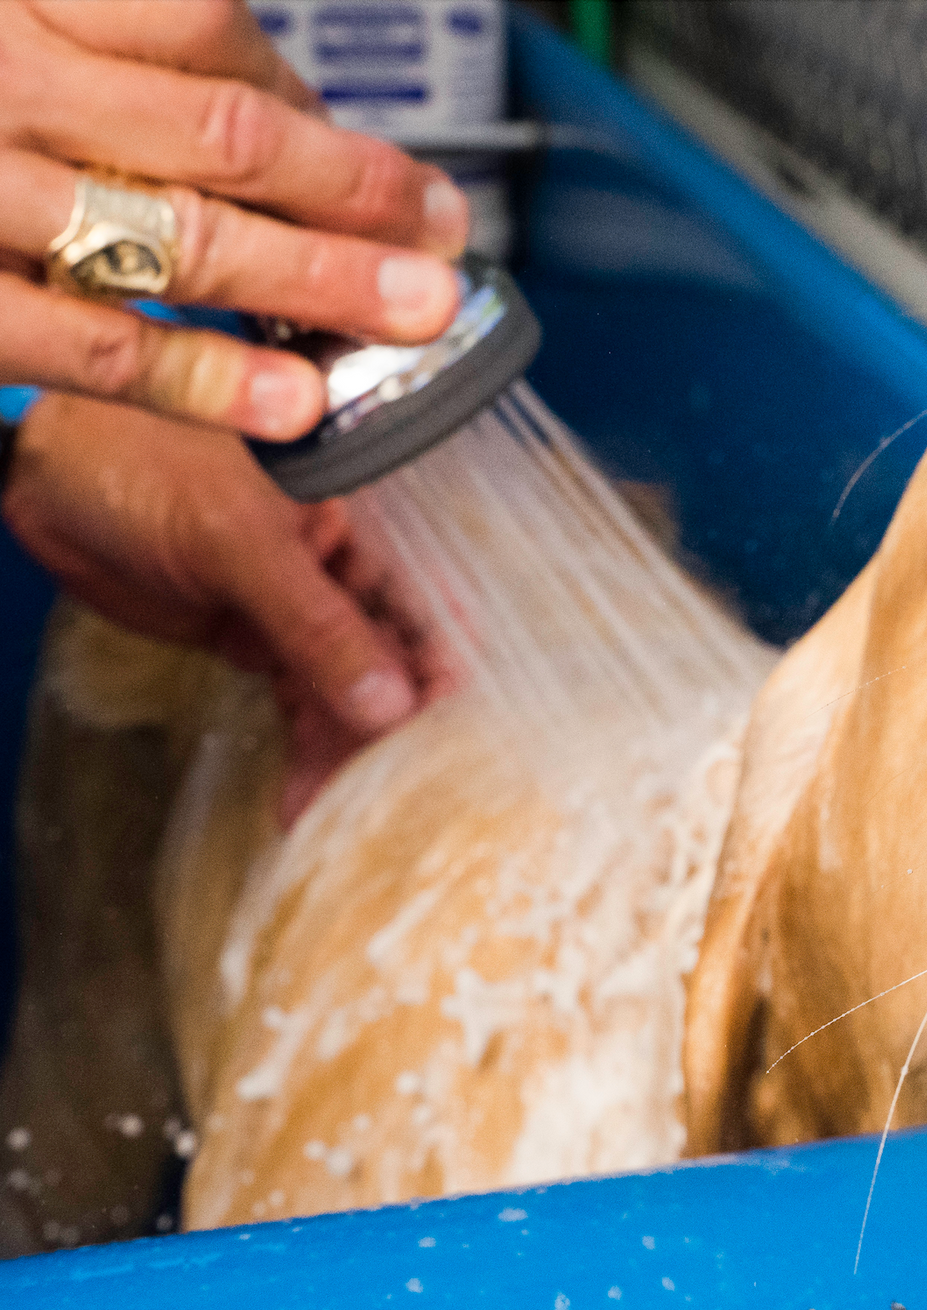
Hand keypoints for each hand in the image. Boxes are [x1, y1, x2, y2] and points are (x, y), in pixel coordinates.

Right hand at [0, 0, 468, 439]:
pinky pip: (89, 341)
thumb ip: (116, 47)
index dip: (310, 101)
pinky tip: (294, 401)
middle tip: (444, 233)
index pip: (202, 28)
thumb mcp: (14, 30)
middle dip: (355, 190)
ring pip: (178, 233)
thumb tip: (281, 108)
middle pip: (220, 131)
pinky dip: (203, 373)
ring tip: (415, 310)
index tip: (385, 163)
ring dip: (316, 280)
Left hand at [5, 393, 458, 822]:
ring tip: (332, 806)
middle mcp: (346, 565)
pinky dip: (305, 749)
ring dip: (345, 751)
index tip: (452, 737)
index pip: (432, 601)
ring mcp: (302, 605)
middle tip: (384, 791)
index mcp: (365, 518)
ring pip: (348, 690)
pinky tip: (302, 794)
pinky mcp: (259, 639)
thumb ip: (315, 622)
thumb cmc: (140, 457)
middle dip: (393, 729)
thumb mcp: (237, 540)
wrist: (44, 472)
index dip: (445, 670)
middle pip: (396, 659)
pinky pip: (300, 701)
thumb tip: (388, 701)